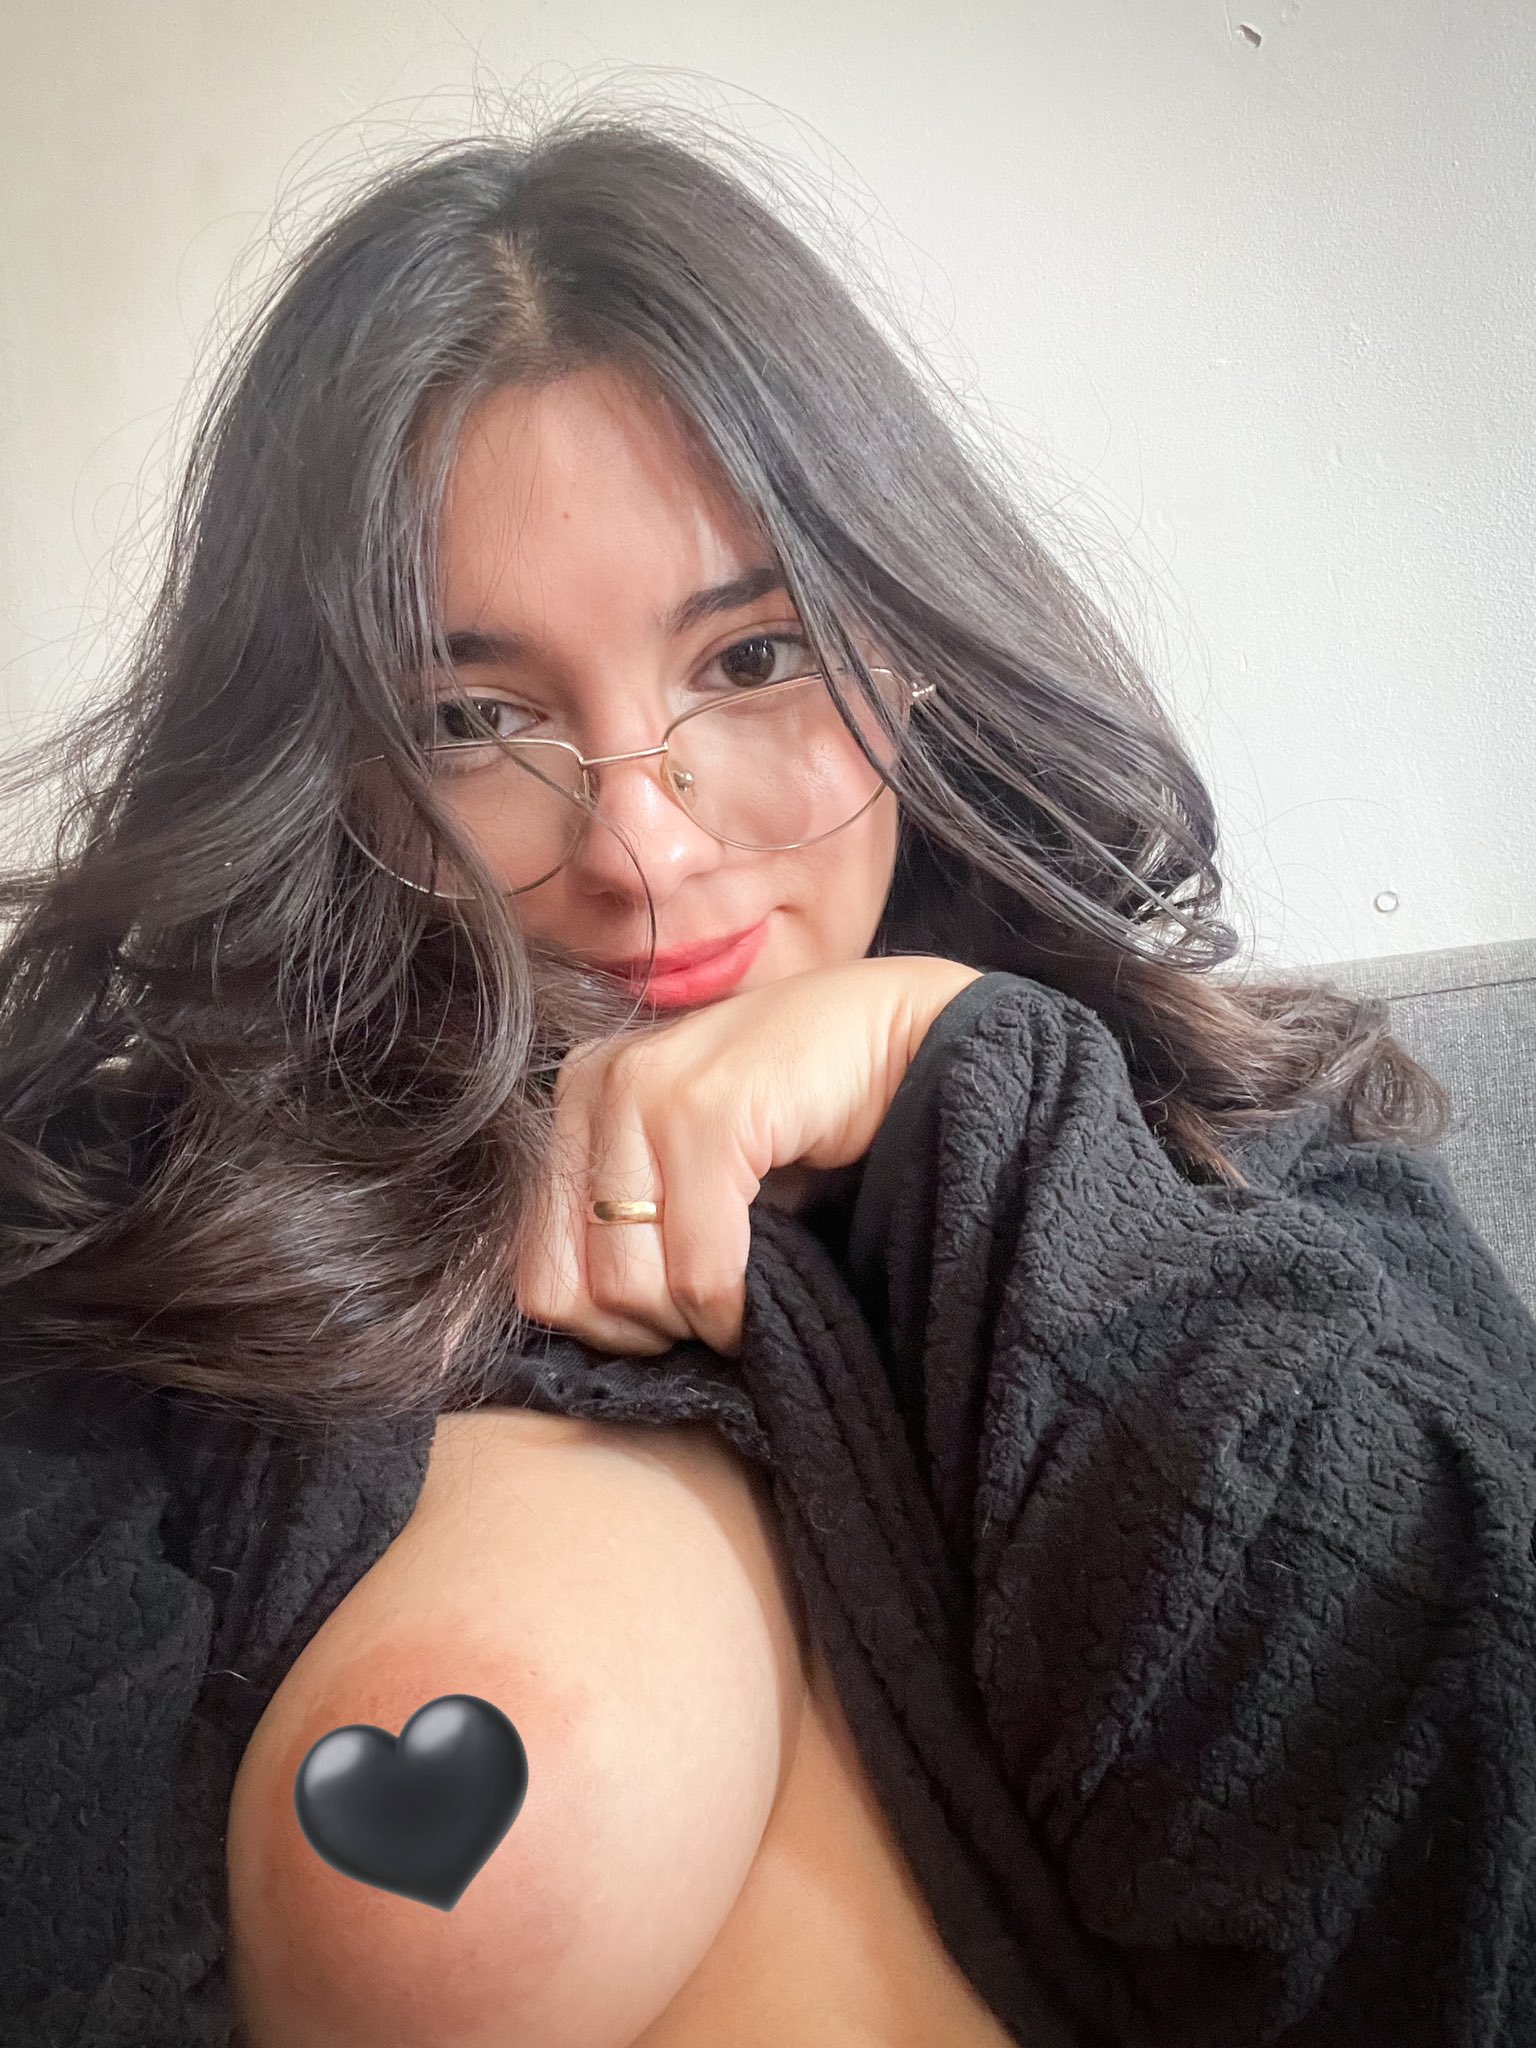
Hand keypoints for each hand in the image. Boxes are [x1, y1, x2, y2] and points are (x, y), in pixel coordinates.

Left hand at [513, 955, 982, 1359]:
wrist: (892, 1035)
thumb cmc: (798, 1111)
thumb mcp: (687, 1161)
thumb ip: (635, 1218)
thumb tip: (598, 1328)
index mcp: (576, 1101)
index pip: (535, 1269)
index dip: (601, 1325)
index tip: (665, 1325)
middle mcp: (594, 1089)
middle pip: (574, 1287)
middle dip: (645, 1333)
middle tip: (705, 1323)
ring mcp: (646, 1093)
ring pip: (632, 1284)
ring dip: (693, 1324)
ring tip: (736, 1306)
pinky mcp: (709, 1113)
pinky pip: (700, 1266)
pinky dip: (732, 1308)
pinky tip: (759, 1299)